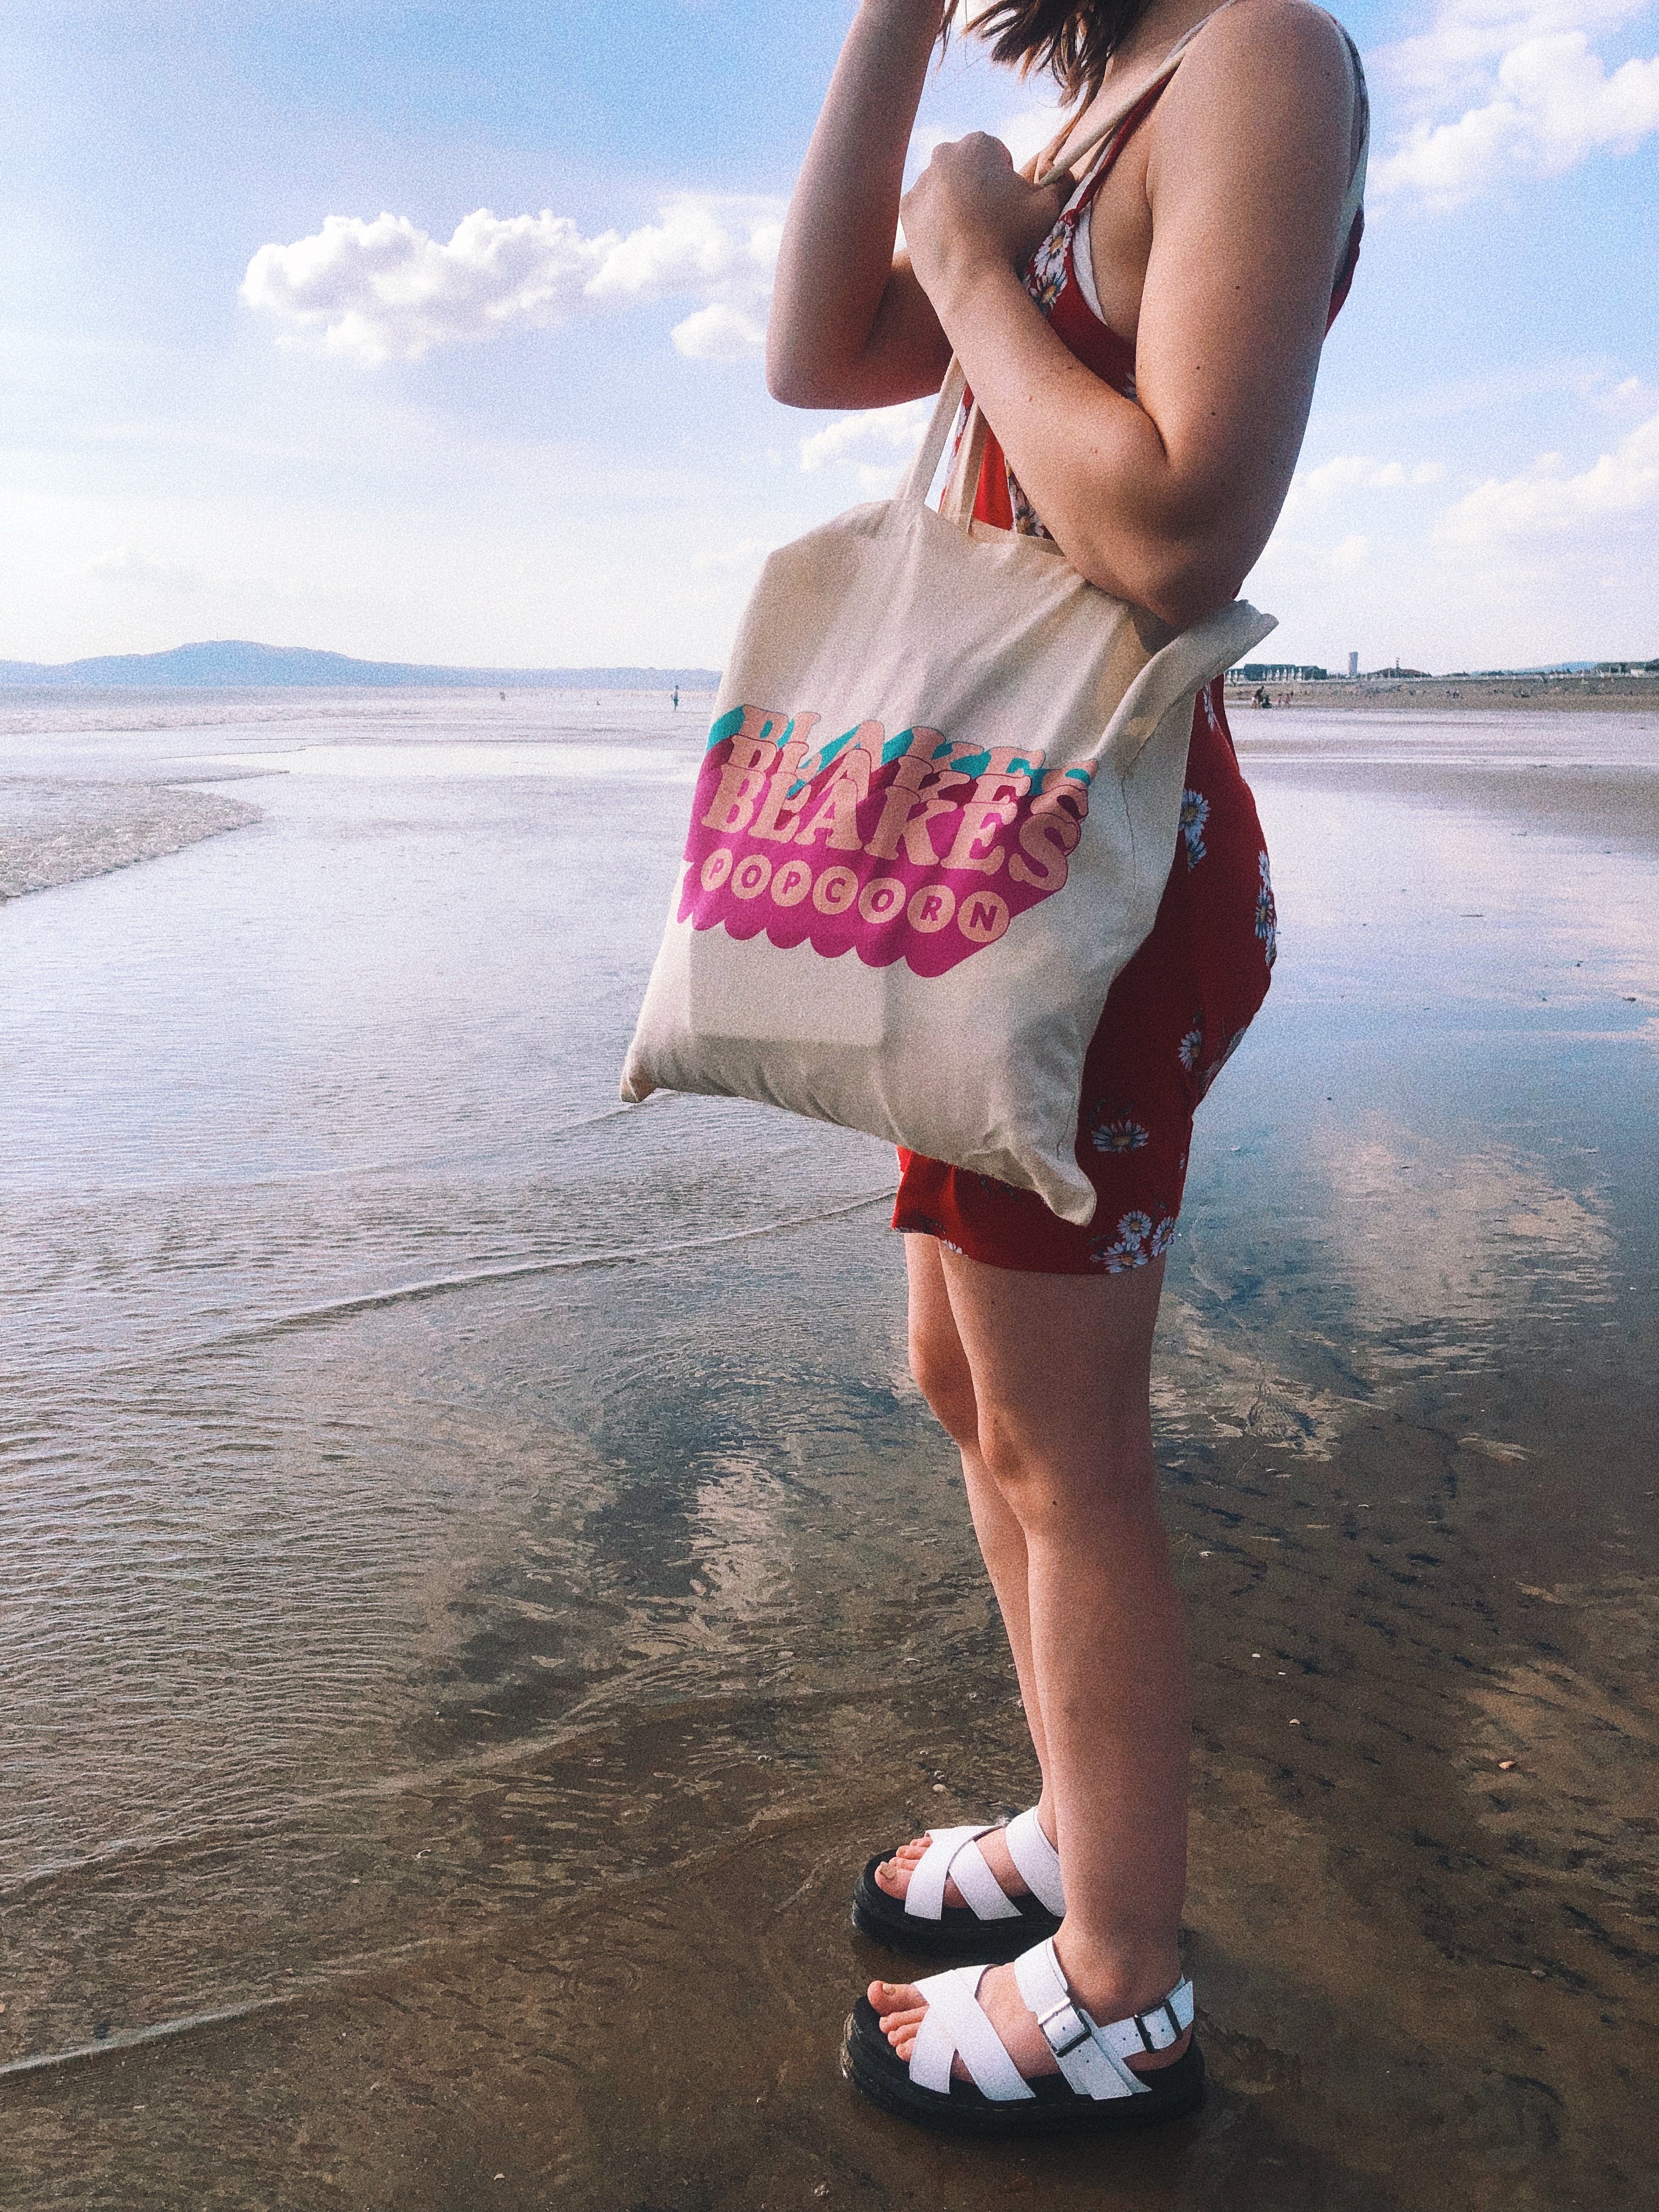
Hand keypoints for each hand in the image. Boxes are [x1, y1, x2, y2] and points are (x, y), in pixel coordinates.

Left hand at [900, 134, 1065, 307]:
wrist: (970, 281)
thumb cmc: (1012, 240)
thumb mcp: (1048, 207)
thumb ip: (1062, 182)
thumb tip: (1069, 173)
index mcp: (979, 143)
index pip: (997, 156)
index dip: (1006, 182)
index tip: (1008, 207)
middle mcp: (944, 153)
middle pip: (967, 169)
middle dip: (978, 188)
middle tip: (990, 222)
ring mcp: (921, 181)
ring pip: (945, 189)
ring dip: (957, 205)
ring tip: (971, 236)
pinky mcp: (906, 209)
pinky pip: (926, 211)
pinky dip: (936, 223)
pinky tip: (952, 242)